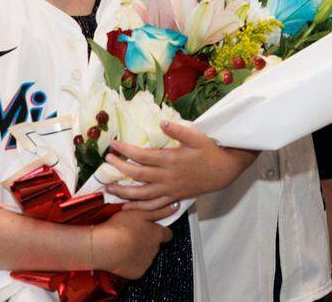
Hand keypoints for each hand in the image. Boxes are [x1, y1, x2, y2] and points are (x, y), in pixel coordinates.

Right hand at [93, 208, 171, 278]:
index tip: (151, 229)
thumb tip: (176, 206)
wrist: (104, 246)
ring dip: (139, 252)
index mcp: (157, 234)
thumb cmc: (120, 227)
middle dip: (147, 241)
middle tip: (132, 234)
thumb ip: (160, 211)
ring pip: (146, 256)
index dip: (159, 231)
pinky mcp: (138, 273)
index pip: (167, 234)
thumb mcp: (141, 213)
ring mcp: (147, 262)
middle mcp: (155, 249)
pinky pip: (138, 267)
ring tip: (124, 245)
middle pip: (155, 245)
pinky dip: (132, 263)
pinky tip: (122, 255)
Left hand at [104, 120, 258, 208]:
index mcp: (170, 159)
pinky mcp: (174, 197)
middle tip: (107, 162)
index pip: (142, 155)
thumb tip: (161, 123)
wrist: (223, 171)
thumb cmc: (210, 151)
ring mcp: (170, 189)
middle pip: (137, 175)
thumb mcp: (197, 136)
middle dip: (120, 168)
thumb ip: (178, 130)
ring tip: (110, 188)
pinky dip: (140, 208)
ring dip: (124, 192)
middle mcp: (167, 176)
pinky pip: (154, 206)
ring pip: (142, 194)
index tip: (113, 145)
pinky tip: (128, 208)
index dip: (125, 151)